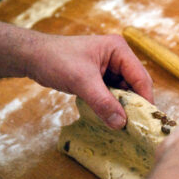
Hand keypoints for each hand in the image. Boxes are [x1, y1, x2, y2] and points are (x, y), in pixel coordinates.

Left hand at [26, 33, 152, 128]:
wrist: (33, 58)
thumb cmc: (56, 60)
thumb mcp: (81, 81)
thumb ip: (102, 102)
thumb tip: (121, 123)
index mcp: (119, 50)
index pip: (140, 77)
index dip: (145, 99)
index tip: (146, 120)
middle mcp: (118, 59)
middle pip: (134, 86)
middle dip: (134, 105)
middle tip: (136, 127)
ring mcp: (109, 70)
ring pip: (123, 93)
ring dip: (122, 109)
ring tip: (125, 127)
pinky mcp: (100, 80)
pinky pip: (112, 96)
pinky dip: (112, 108)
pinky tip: (111, 120)